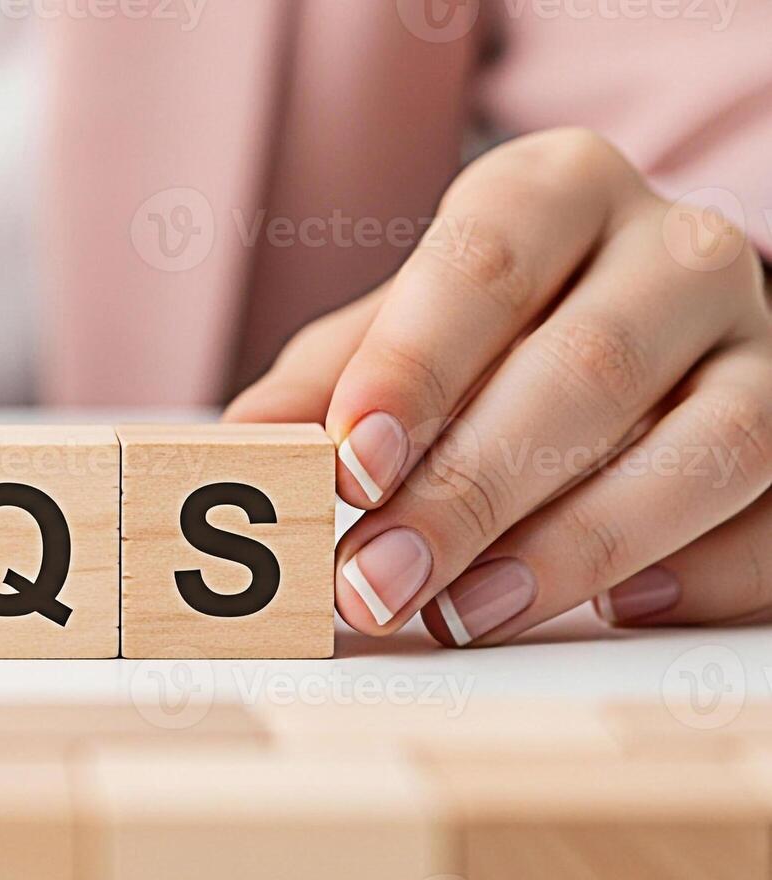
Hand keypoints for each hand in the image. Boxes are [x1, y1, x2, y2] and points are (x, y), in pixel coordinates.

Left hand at [227, 128, 771, 645]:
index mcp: (558, 189)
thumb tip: (237, 453)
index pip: (486, 261)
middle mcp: (678, 248)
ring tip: (465, 612)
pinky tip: (611, 611)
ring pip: (705, 447)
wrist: (645, 317)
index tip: (347, 463)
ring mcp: (764, 340)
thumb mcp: (398, 325)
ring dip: (575, 548)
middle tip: (377, 579)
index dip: (414, 365)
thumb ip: (323, 381)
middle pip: (584, 370)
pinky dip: (697, 576)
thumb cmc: (495, 325)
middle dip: (468, 491)